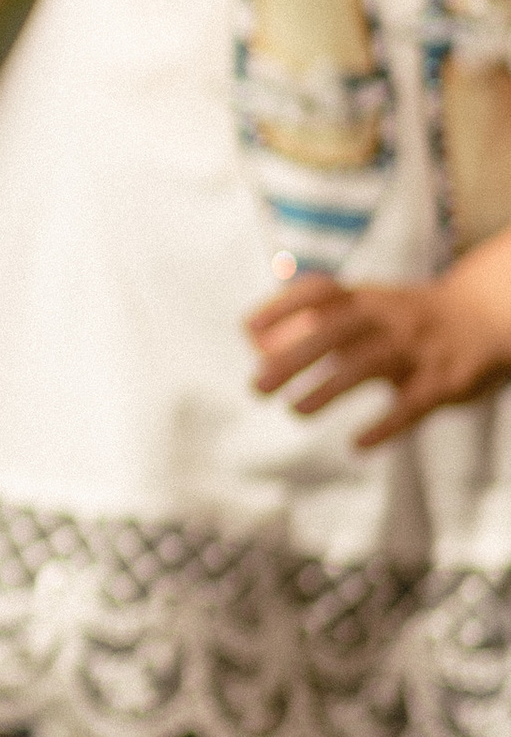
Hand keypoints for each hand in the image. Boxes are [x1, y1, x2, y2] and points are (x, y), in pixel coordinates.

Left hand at [246, 251, 510, 447]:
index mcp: (368, 298)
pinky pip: (412, 405)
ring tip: (296, 411)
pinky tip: (358, 445)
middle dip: (293, 358)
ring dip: (329, 389)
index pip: (321, 291)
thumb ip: (318, 322)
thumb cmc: (410, 320)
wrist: (488, 317)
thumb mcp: (370, 309)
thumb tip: (253, 341)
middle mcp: (390, 318)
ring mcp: (418, 349)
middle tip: (256, 386)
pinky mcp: (444, 381)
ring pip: (369, 365)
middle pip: (336, 331)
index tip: (248, 328)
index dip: (283, 305)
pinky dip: (386, 426)